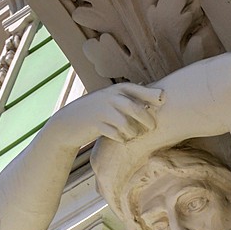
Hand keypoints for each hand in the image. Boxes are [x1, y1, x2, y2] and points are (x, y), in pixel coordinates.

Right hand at [47, 82, 163, 147]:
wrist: (68, 124)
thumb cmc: (95, 113)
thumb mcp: (110, 101)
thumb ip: (129, 98)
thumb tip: (159, 96)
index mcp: (114, 90)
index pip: (136, 89)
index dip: (151, 94)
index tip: (163, 100)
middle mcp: (109, 97)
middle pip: (134, 108)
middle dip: (147, 119)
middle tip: (153, 127)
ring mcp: (101, 111)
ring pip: (126, 123)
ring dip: (133, 132)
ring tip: (134, 136)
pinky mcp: (95, 125)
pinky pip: (116, 134)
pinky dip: (122, 139)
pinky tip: (121, 140)